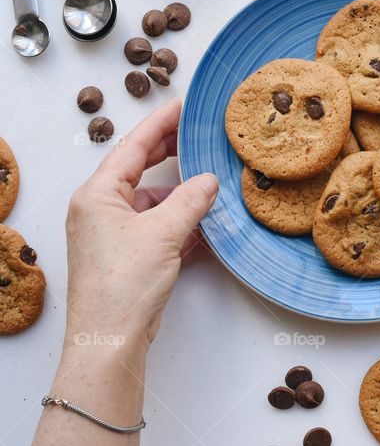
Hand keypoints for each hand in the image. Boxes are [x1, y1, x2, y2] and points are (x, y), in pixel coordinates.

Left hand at [64, 100, 217, 353]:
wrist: (111, 339)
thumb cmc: (124, 284)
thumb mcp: (163, 233)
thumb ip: (191, 200)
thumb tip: (209, 180)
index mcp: (98, 195)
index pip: (132, 147)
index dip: (161, 124)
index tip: (183, 106)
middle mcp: (101, 210)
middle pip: (141, 171)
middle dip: (172, 155)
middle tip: (200, 136)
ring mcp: (115, 234)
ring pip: (155, 203)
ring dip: (184, 198)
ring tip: (215, 188)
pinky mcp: (130, 257)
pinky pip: (161, 230)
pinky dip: (184, 226)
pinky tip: (210, 227)